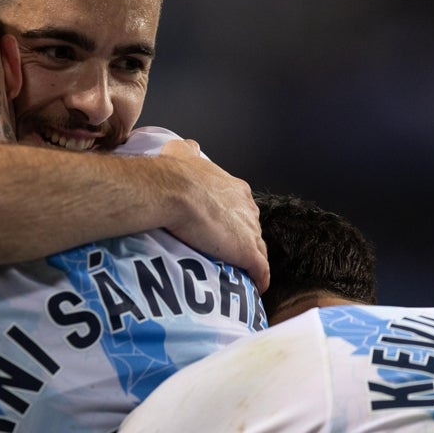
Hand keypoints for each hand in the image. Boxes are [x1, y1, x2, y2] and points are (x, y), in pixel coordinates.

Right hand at [160, 139, 268, 292]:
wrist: (173, 190)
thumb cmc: (175, 173)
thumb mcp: (181, 152)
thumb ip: (188, 149)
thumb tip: (190, 145)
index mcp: (234, 188)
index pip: (241, 207)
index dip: (232, 218)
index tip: (220, 227)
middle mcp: (247, 208)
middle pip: (251, 228)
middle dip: (242, 238)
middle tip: (225, 250)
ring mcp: (249, 231)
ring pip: (258, 249)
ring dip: (250, 260)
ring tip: (238, 271)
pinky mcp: (247, 252)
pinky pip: (260, 271)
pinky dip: (259, 279)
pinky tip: (255, 287)